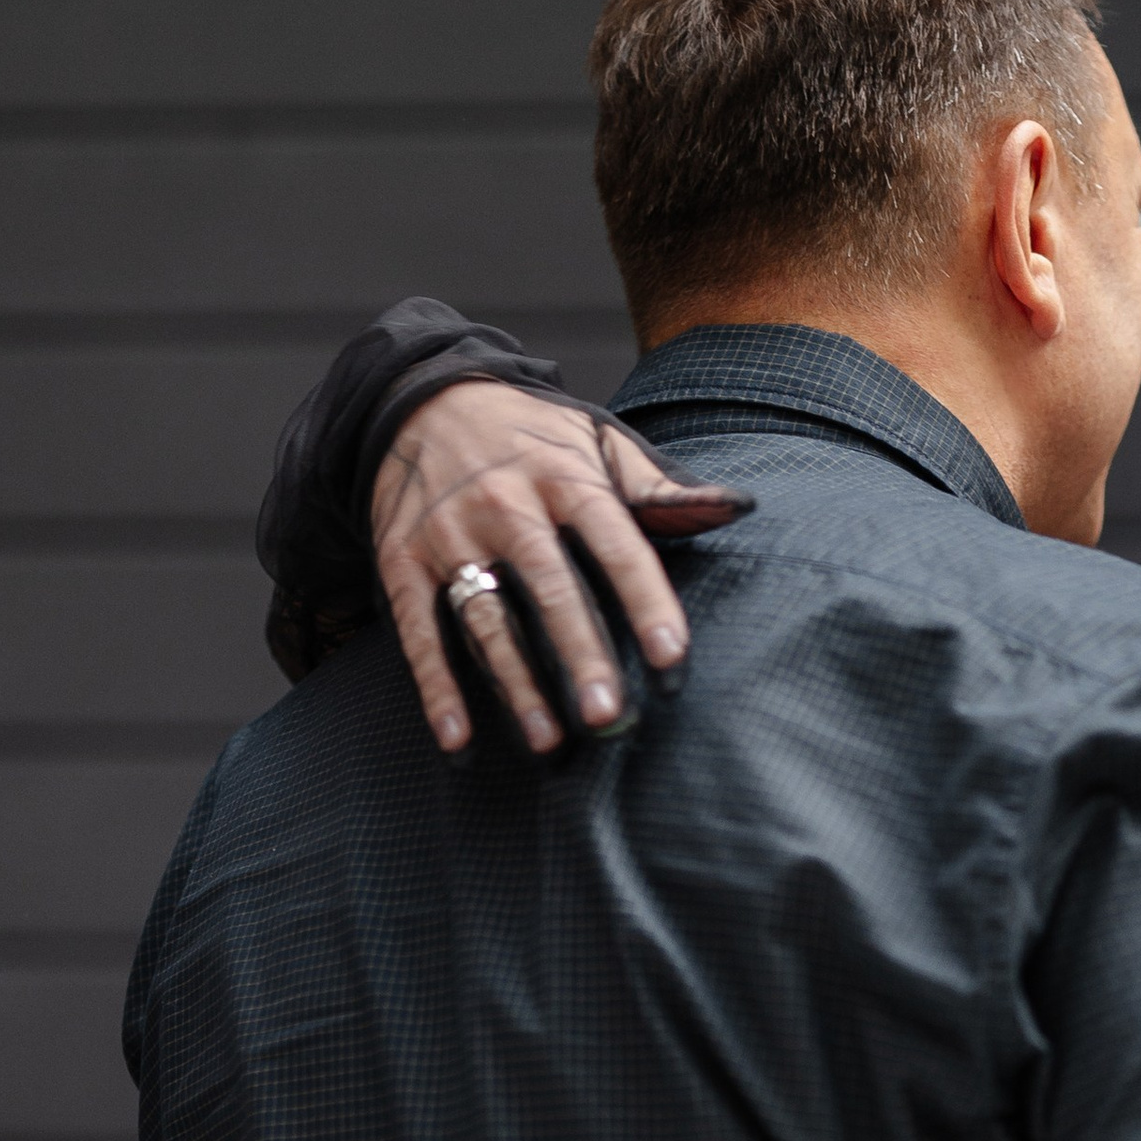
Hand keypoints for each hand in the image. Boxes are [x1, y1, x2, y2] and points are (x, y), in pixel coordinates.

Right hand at [370, 380, 743, 753]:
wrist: (421, 398)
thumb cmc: (532, 437)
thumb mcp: (597, 442)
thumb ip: (662, 488)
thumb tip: (738, 507)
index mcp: (566, 479)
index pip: (616, 545)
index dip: (645, 601)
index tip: (671, 657)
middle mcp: (507, 506)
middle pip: (550, 588)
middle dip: (579, 652)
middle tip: (607, 714)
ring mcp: (450, 535)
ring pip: (487, 618)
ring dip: (515, 683)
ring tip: (547, 742)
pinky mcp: (403, 560)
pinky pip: (419, 629)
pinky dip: (435, 686)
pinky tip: (457, 738)